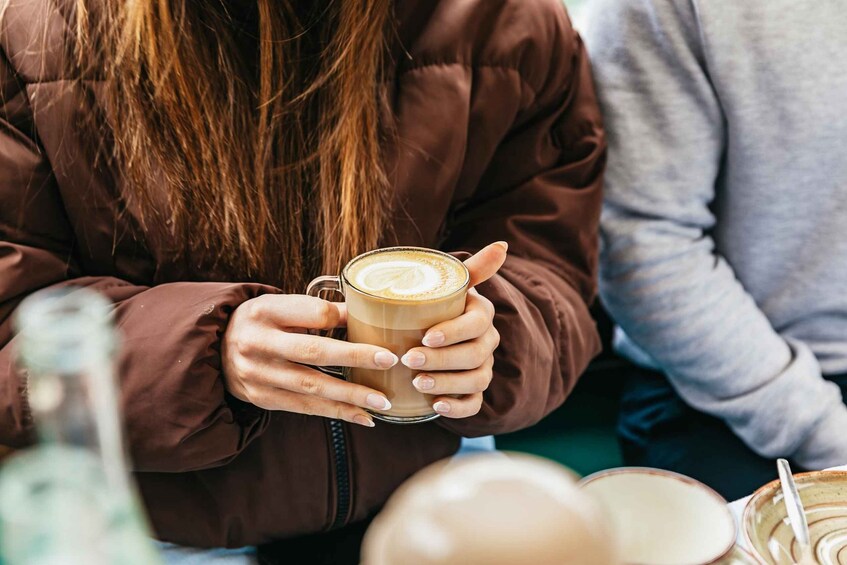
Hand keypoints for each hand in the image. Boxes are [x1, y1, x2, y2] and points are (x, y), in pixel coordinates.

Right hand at [222, 294, 398, 426]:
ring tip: (382, 400)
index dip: (345, 318)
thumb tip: (365, 314)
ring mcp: (258, 374)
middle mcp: (258, 343)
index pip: (312, 313)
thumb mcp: (279, 306)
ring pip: (311, 386)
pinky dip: (336, 413)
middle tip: (389, 360)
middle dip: (355, 357)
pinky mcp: (262, 399)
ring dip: (351, 395)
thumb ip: (315, 311)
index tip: (377, 326)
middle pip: (313, 351)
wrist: (214, 351)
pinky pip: (305, 408)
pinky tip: (364, 416)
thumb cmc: (260, 323)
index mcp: (265, 311)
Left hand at [402, 241, 507, 418]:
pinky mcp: (472, 391)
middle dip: (442, 360)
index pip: (476, 324)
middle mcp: (487, 342)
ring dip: (447, 383)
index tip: (425, 336)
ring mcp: (482, 368)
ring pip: (475, 380)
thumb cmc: (437, 305)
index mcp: (481, 314)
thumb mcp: (451, 285)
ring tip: (417, 383)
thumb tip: (503, 246)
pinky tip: (436, 407)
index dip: (454, 332)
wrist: (431, 332)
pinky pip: (474, 404)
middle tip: (409, 360)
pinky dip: (457, 408)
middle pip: (474, 355)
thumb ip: (473, 268)